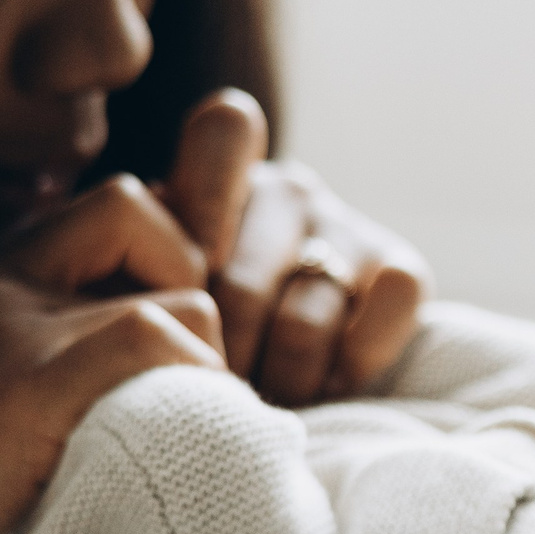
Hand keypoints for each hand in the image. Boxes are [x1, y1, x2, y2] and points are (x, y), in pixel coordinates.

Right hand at [0, 174, 225, 533]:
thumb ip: (34, 352)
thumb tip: (134, 347)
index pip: (109, 207)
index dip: (158, 260)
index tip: (161, 344)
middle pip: (143, 213)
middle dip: (189, 286)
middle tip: (180, 380)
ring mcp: (11, 327)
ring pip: (180, 292)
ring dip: (201, 363)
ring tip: (170, 429)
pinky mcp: (28, 385)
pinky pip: (156, 342)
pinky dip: (192, 393)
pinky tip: (165, 450)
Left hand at [158, 88, 433, 405]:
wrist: (255, 386)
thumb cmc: (181, 336)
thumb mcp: (138, 293)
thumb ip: (131, 266)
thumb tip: (143, 296)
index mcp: (220, 171)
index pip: (228, 128)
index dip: (203, 208)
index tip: (184, 290)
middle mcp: (289, 188)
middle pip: (242, 284)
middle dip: (220, 357)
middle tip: (204, 396)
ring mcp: (347, 228)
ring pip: (305, 322)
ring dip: (277, 383)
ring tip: (257, 405)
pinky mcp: (403, 271)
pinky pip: (394, 301)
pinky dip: (356, 359)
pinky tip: (327, 382)